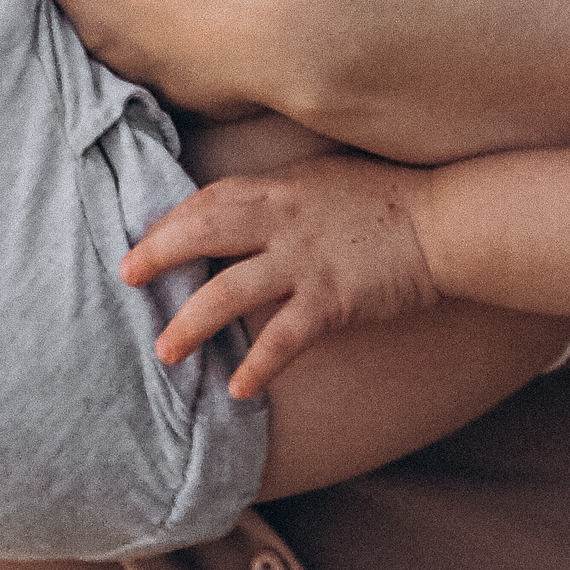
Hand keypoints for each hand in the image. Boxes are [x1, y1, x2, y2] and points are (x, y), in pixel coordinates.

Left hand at [121, 153, 443, 398]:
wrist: (444, 220)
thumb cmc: (390, 198)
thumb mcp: (325, 180)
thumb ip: (284, 195)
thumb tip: (249, 213)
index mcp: (282, 188)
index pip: (212, 199)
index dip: (173, 219)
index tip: (145, 238)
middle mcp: (285, 220)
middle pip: (204, 232)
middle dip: (159, 254)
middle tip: (125, 277)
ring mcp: (305, 261)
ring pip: (229, 291)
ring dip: (191, 322)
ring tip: (165, 350)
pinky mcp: (331, 300)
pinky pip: (282, 338)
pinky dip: (258, 365)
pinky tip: (237, 389)